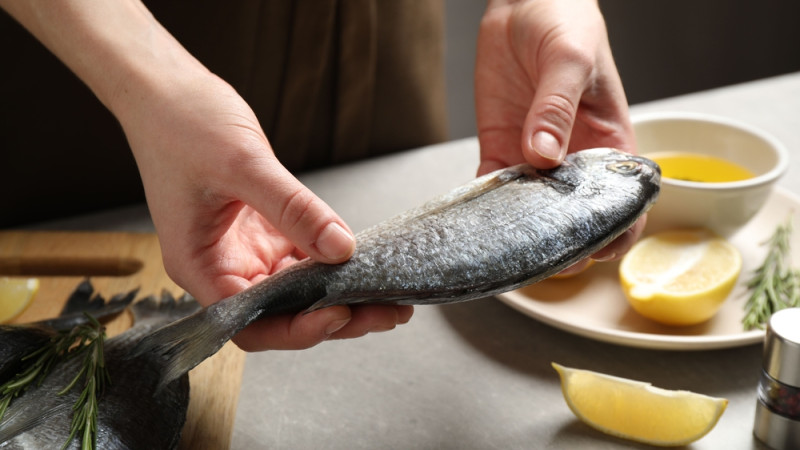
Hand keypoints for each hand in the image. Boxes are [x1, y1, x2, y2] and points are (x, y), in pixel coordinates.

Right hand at [0, 0, 411, 351]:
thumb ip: (293, 209)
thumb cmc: (182, 125)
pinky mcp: (264, 231)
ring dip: (341, 294)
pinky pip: (304, 257)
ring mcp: (245, 251)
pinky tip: (366, 261)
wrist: (167, 91)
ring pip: (299, 290)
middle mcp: (223, 267)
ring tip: (391, 295)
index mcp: (201, 266)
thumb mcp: (243, 165)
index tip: (340, 315)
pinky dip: (333, 262)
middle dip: (335, 318)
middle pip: (282, 314)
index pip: (250, 322)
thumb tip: (341, 248)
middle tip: (387, 312)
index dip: (296, 330)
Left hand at [474, 0, 643, 267]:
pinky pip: (493, 186)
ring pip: (530, 209)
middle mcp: (573, 158)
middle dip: (560, 240)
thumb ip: (557, 108)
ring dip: (518, 228)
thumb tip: (545, 155)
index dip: (615, 232)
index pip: (621, 201)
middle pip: (573, 215)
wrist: (522, 4)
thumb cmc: (565, 22)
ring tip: (505, 245)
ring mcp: (535, 157)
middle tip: (541, 254)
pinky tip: (477, 218)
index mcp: (609, 141)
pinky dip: (485, 205)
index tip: (597, 251)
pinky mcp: (501, 148)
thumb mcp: (569, 60)